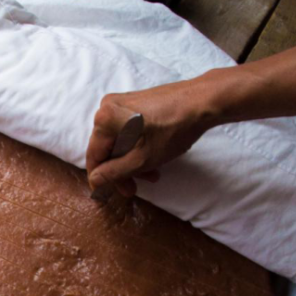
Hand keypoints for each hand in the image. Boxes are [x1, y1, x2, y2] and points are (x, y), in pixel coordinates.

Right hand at [85, 78, 218, 196]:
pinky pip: (128, 130)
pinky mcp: (135, 102)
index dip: (102, 179)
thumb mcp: (141, 159)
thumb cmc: (172, 130)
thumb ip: (115, 172)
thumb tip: (95, 181)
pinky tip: (153, 157)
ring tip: (152, 174)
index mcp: (104, 120)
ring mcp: (122, 102)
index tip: (114, 194)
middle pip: (107, 149)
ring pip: (119, 141)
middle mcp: (107, 107)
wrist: (202, 102)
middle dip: (122, 171)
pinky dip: (137, 146)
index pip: (94, 156)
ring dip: (132, 161)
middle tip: (135, 188)